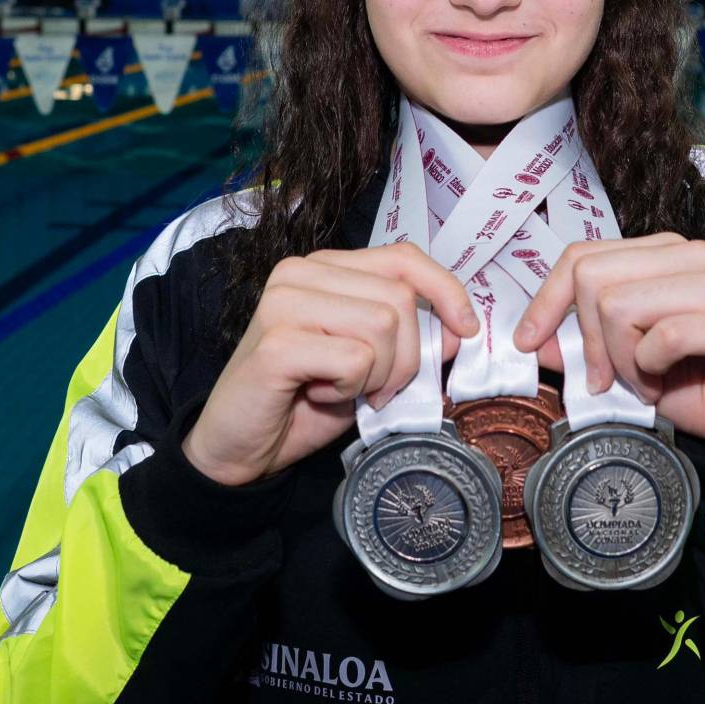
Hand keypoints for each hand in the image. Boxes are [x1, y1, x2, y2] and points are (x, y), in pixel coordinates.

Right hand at [183, 246, 480, 486]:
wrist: (238, 446)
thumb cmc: (302, 401)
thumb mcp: (369, 364)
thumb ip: (407, 337)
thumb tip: (459, 327)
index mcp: (323, 268)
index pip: (403, 257)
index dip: (446, 290)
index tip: (466, 329)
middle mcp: (299, 273)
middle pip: (400, 298)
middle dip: (406, 357)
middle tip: (374, 389)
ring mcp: (283, 303)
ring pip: (383, 326)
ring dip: (378, 375)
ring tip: (342, 389)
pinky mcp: (276, 343)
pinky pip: (355, 360)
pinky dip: (351, 389)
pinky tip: (320, 395)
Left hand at [511, 234, 704, 458]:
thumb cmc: (687, 386)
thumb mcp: (618, 364)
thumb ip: (575, 344)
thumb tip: (529, 337)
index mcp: (662, 252)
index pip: (583, 255)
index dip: (546, 299)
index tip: (528, 341)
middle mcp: (692, 256)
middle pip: (594, 278)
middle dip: (588, 339)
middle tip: (606, 378)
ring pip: (621, 306)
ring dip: (622, 360)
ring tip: (645, 383)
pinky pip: (664, 337)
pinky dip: (651, 370)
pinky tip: (665, 384)